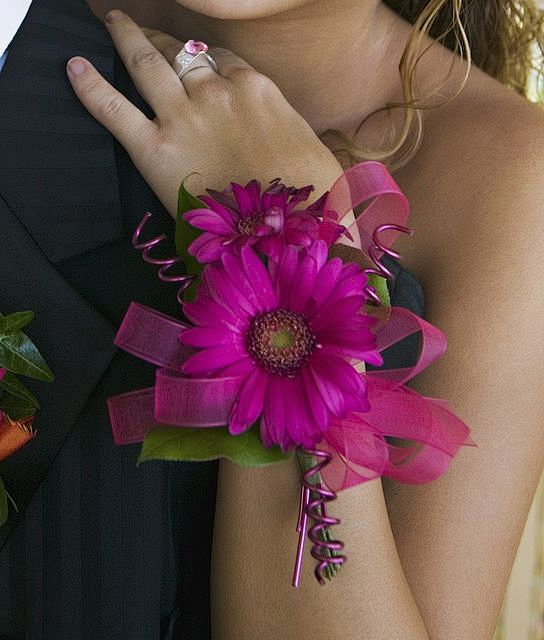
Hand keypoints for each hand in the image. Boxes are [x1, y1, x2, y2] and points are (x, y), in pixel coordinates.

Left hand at [65, 10, 344, 217]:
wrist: (285, 232)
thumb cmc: (307, 196)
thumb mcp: (312, 149)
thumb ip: (287, 128)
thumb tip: (280, 131)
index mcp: (256, 89)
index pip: (223, 62)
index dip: (208, 62)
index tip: (199, 65)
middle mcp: (216, 91)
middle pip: (182, 55)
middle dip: (164, 40)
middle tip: (147, 30)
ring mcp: (182, 115)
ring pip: (147, 63)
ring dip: (127, 38)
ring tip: (114, 22)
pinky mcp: (154, 148)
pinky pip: (114, 109)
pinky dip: (90, 87)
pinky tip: (74, 68)